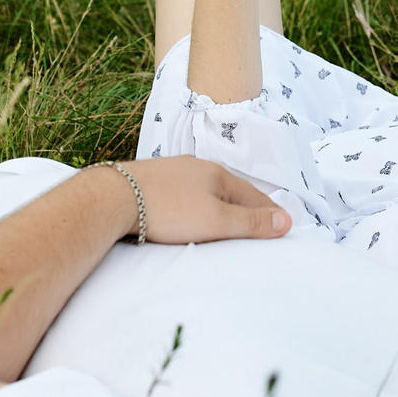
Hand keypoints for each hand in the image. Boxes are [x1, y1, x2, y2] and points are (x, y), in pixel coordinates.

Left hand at [111, 156, 291, 243]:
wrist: (111, 198)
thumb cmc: (166, 209)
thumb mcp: (216, 220)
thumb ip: (251, 222)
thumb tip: (286, 220)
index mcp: (217, 173)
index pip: (255, 196)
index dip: (270, 213)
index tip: (283, 228)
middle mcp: (197, 168)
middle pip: (231, 191)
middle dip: (246, 209)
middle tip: (259, 228)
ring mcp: (173, 173)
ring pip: (206, 192)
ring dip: (220, 207)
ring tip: (227, 223)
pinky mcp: (152, 183)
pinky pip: (184, 196)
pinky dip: (195, 207)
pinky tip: (189, 216)